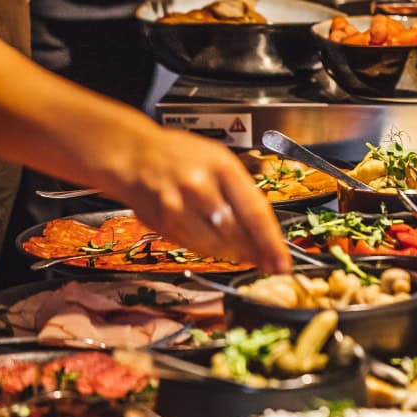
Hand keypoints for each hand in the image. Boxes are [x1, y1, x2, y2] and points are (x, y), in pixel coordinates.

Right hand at [93, 126, 290, 273]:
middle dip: (254, 252)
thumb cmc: (179, 156)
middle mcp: (201, 186)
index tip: (282, 262)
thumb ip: (241, 194)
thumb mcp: (218, 160)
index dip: (271, 242)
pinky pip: (195, 246)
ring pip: (217, 245)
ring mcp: (179, 206)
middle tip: (265, 261)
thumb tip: (264, 234)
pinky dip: (209, 250)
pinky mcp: (164, 223)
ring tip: (240, 251)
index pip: (255, 212)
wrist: (134, 154)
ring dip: (232, 253)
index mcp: (222, 167)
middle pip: (237, 232)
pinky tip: (215, 245)